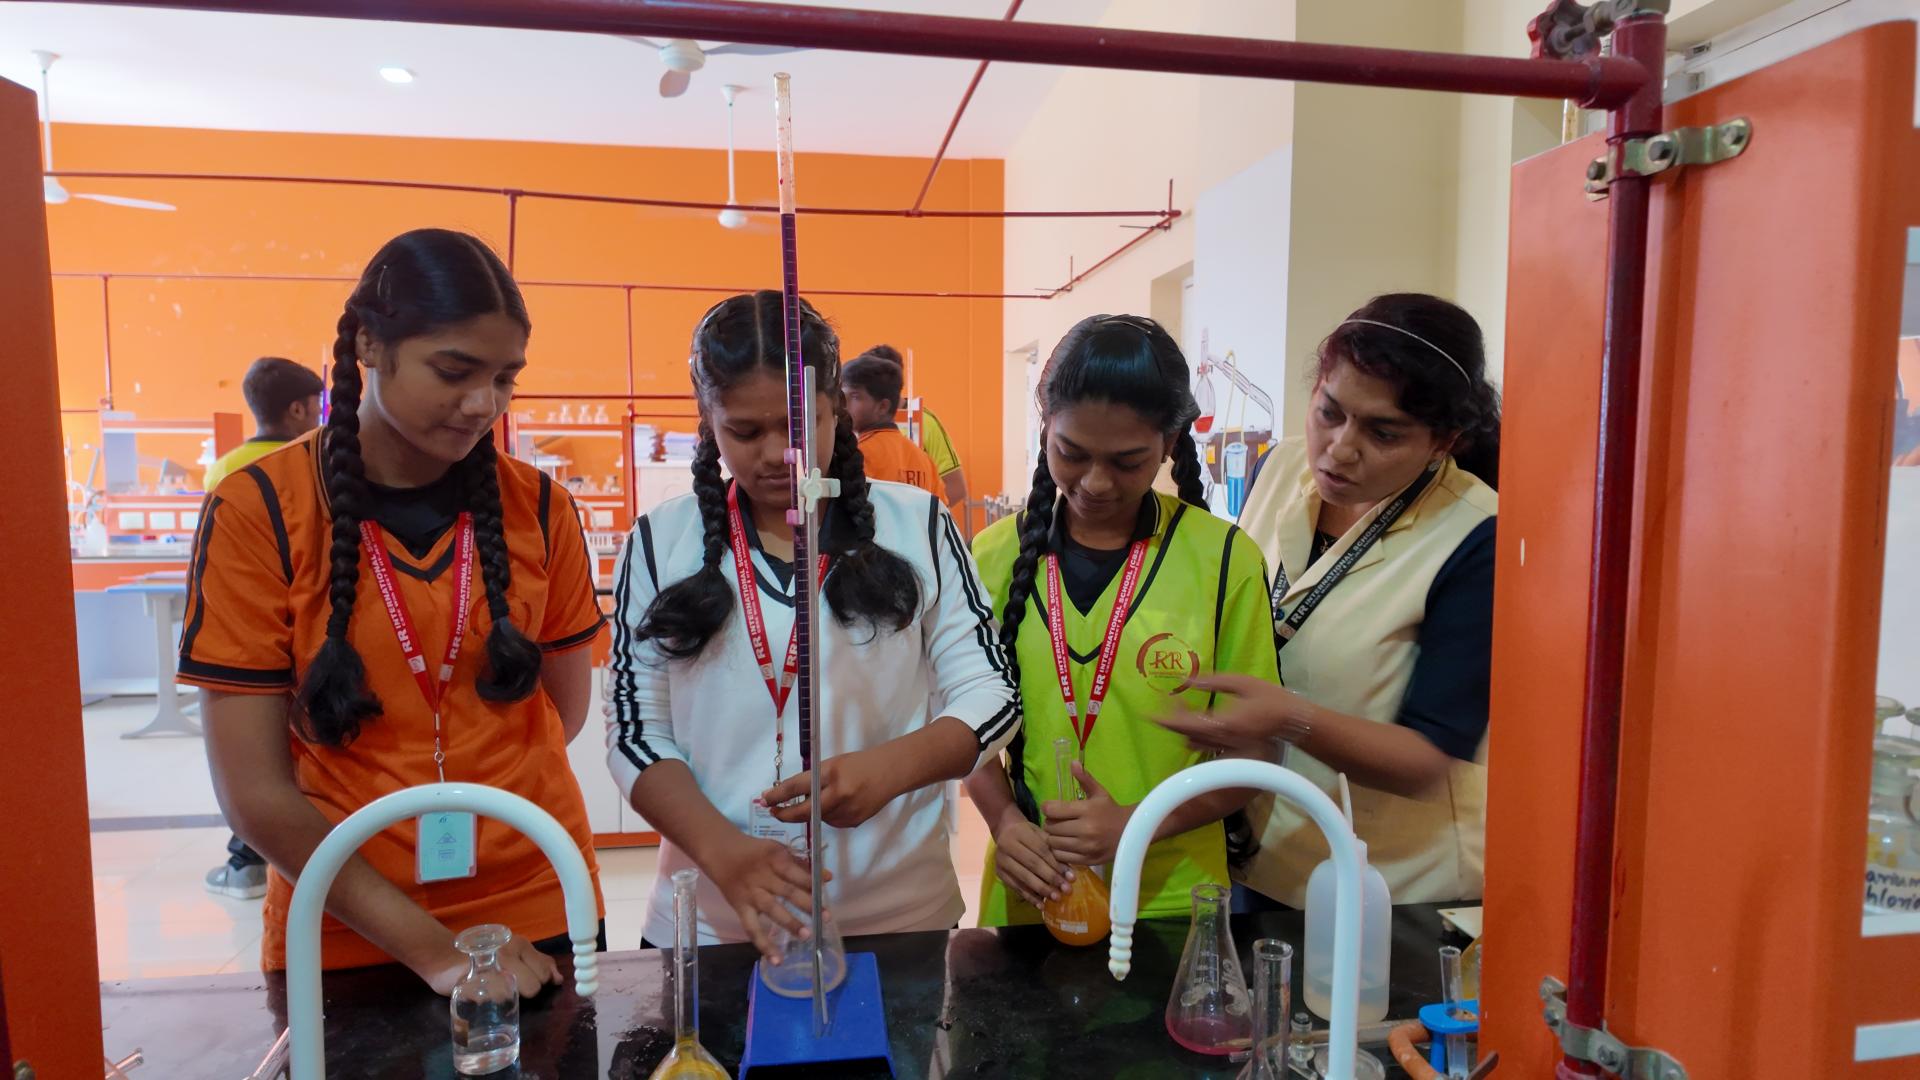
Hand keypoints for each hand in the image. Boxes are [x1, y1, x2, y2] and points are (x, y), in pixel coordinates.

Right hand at [413, 930, 562, 998]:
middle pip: (533, 987)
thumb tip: (559, 979)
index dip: (538, 982)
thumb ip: (539, 963)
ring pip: (513, 994)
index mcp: (520, 944)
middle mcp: (507, 952)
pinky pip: (490, 998)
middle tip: (508, 986)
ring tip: (492, 989)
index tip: (524, 981)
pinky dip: (488, 999)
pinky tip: (481, 993)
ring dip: (504, 997)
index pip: (544, 973)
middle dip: (524, 992)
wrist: (445, 956)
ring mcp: (489, 966)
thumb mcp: (516, 952)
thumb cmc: (486, 956)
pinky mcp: (471, 981)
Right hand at [708, 832, 832, 965]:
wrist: (720, 852)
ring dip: (790, 923)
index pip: (795, 872)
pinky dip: (763, 944)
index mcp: (774, 859)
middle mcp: (762, 877)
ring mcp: (751, 894)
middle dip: (807, 904)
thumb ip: (801, 864)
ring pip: (772, 909)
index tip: (826, 888)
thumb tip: (827, 878)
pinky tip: (776, 960)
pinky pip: (752, 928)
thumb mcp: (777, 850)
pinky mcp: (740, 908)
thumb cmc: (755, 852)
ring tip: (806, 936)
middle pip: (787, 891)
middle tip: (825, 918)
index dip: (811, 880)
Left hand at [763, 748, 903, 828]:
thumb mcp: (833, 764)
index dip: (777, 795)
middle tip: (773, 811)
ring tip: (825, 798)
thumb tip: (788, 794)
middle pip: (802, 812)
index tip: (763, 799)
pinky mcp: (852, 823)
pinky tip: (840, 804)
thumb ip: (813, 779)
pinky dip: (828, 815)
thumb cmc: (859, 764)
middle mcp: (837, 795)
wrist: (890, 773)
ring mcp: (846, 812)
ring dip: (812, 812)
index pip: (796, 787)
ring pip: (817, 818)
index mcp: (830, 774)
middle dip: (784, 814)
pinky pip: (831, 822)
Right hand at [989, 804, 1069, 908]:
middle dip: (1051, 878)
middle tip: (1066, 890)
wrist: (1004, 831)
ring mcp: (1001, 860)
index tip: (1071, 877)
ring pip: (1023, 877)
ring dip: (1041, 890)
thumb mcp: (1040, 834)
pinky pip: (1016, 887)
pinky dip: (1029, 897)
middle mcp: (1007, 845)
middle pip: (1033, 864)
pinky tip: (1041, 904)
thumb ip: (1053, 850)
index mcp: (1020, 833)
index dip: (1056, 864)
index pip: (1041, 850)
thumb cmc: (1028, 833)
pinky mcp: (999, 873)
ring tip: (1056, 898)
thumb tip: (1069, 873)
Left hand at [1040, 762, 1133, 867]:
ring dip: (1053, 838)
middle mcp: (1085, 829)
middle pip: (1050, 827)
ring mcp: (1086, 847)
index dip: (1047, 808)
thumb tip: (1072, 762)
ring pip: (1053, 843)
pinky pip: (1061, 856)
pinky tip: (1066, 844)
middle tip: (1056, 821)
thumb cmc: (1111, 810)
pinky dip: (1059, 850)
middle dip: (1050, 823)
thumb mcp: (1099, 793)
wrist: (1131, 833)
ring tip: (1060, 833)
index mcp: (1086, 810)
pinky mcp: (1087, 860)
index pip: (1052, 810)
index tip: (1051, 808)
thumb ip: (1084, 778)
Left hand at [1161, 673, 1309, 753]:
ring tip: (1174, 711)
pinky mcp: (1232, 746)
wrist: (1293, 721)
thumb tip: (1188, 679)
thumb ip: (1213, 682)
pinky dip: (1193, 736)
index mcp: (1223, 722)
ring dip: (1181, 729)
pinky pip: (1205, 744)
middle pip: (1186, 734)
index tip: (1151, 714)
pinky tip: (1189, 726)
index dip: (1168, 720)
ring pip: (1195, 741)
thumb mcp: (1241, 683)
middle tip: (1156, 712)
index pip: (1187, 723)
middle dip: (1170, 723)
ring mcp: (1227, 745)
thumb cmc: (1270, 698)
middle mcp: (1222, 737)